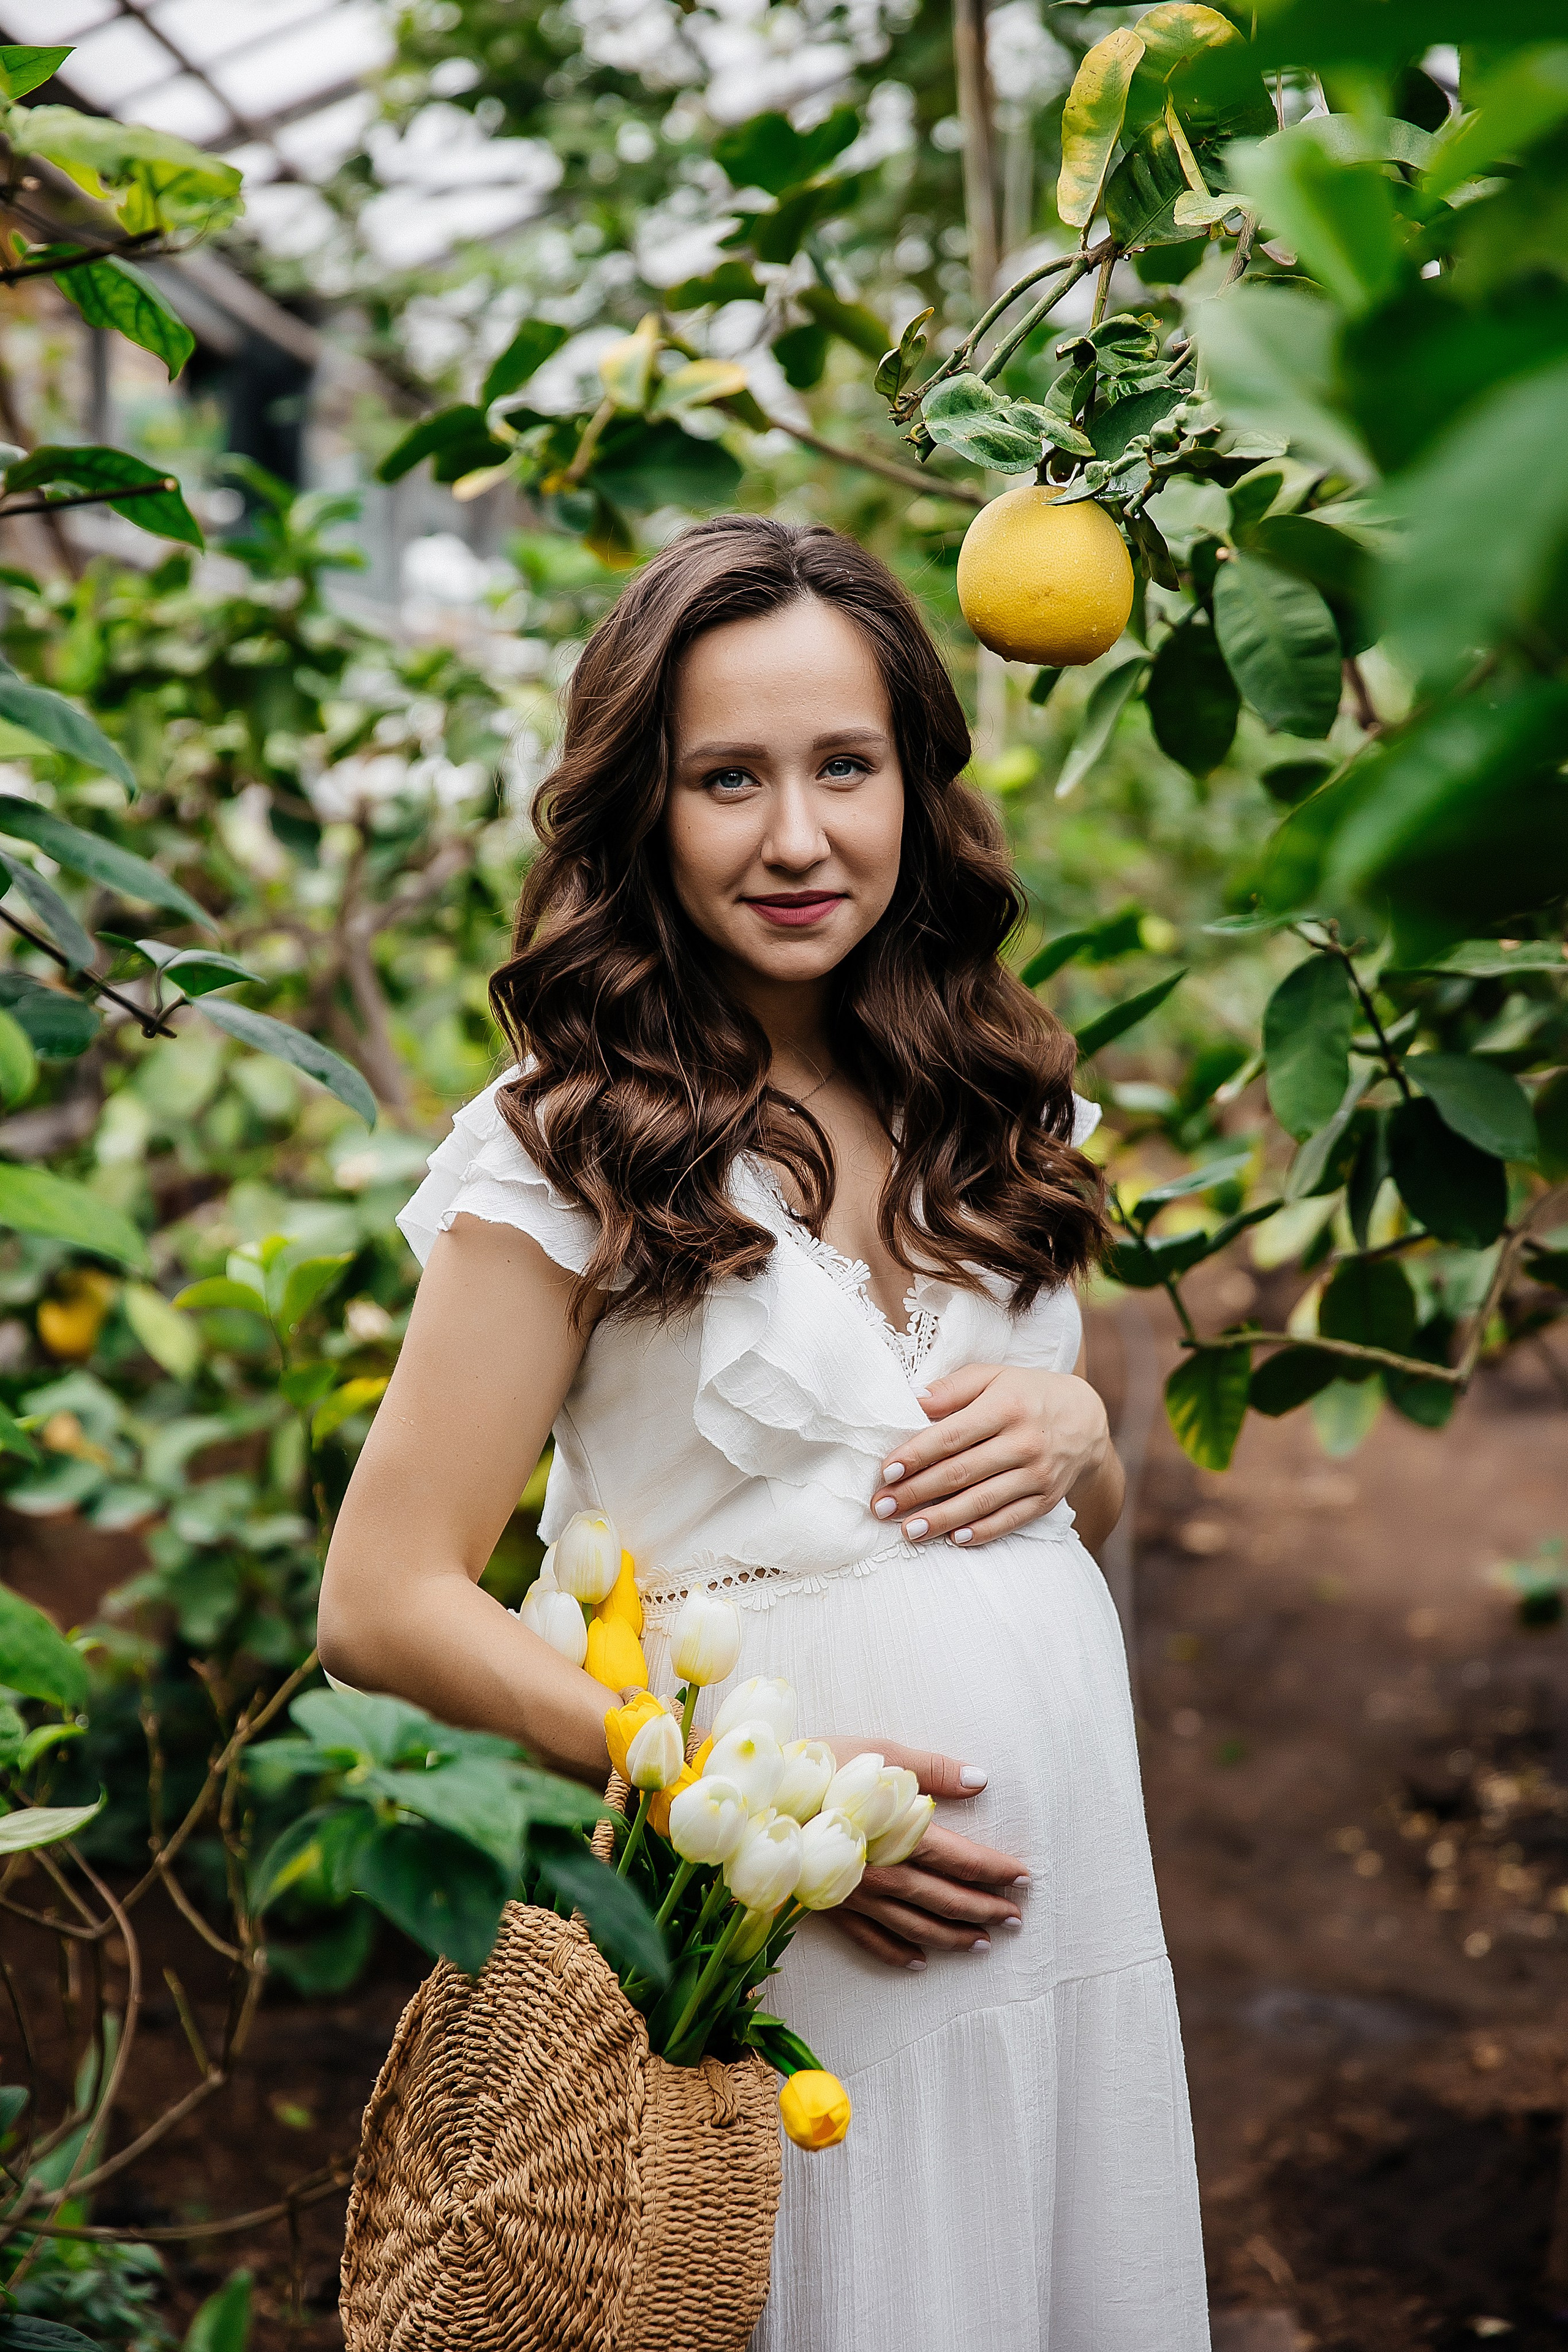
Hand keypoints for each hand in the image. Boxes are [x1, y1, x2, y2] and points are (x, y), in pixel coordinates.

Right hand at [821, 1739, 1028, 1969]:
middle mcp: (881, 1874)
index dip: (995, 1870)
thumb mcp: (876, 1754)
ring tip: (983, 1943)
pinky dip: (898, 1953)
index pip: (960, 1860)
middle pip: (943, 1899)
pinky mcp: (828, 1908)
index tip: (1024, 1877)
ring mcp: (854, 1897)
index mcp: (897, 1835)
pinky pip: (870, 1941)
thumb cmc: (815, 1767)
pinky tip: (920, 1962)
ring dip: (953, 1937)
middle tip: (1016, 1918)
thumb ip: (931, 1772)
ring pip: (914, 1927)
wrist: (747, 1800)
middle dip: (984, 1910)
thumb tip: (981, 1781)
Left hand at [871, 1363, 1110, 1547]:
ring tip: (908, 1531)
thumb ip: (953, 1388)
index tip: (887, 1471)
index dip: (917, 1455)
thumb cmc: (1026, 1393)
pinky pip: (1011, 1520)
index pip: (952, 1436)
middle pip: (961, 1473)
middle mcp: (1025, 1442)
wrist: (1086, 1419)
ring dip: (942, 1520)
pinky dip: (982, 1532)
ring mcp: (1038, 1474)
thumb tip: (912, 1401)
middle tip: (881, 1507)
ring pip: (982, 1502)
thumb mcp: (993, 1376)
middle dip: (917, 1492)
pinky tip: (954, 1539)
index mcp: (1006, 1406)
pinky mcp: (1047, 1499)